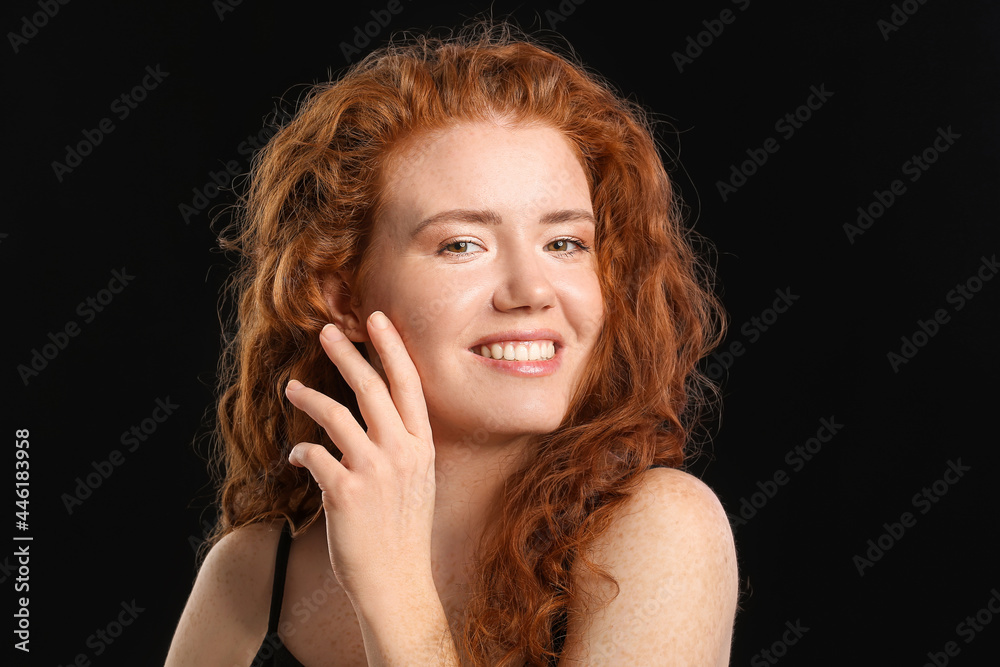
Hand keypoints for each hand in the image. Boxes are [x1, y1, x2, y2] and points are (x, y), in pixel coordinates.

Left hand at [285, 311, 436, 604]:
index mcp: (422, 447)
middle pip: (371, 388)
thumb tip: (378, 417)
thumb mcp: (418, 482)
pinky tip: (296, 457)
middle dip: (348, 354)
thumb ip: (404, 447)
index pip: (408, 385)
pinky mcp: (345, 492)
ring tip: (291, 386)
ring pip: (337, 414)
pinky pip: (313, 455)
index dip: (392, 348)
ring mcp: (375, 471)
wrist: (397, 583)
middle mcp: (402, 453)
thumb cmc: (402, 533)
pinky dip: (300, 451)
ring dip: (310, 396)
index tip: (376, 320)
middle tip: (327, 331)